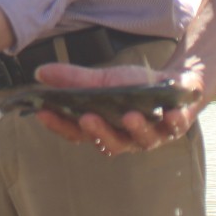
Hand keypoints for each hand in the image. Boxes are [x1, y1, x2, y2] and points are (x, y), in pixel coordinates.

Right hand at [31, 62, 203, 155]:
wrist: (175, 83)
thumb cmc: (136, 86)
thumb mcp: (104, 79)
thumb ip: (75, 79)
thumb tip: (39, 73)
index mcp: (105, 130)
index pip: (77, 133)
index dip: (60, 125)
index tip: (43, 112)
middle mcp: (126, 139)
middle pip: (110, 143)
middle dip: (99, 132)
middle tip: (87, 118)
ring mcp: (153, 136)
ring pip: (142, 139)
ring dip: (136, 129)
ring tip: (130, 115)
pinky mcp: (176, 127)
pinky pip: (175, 127)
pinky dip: (173, 121)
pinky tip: (170, 113)